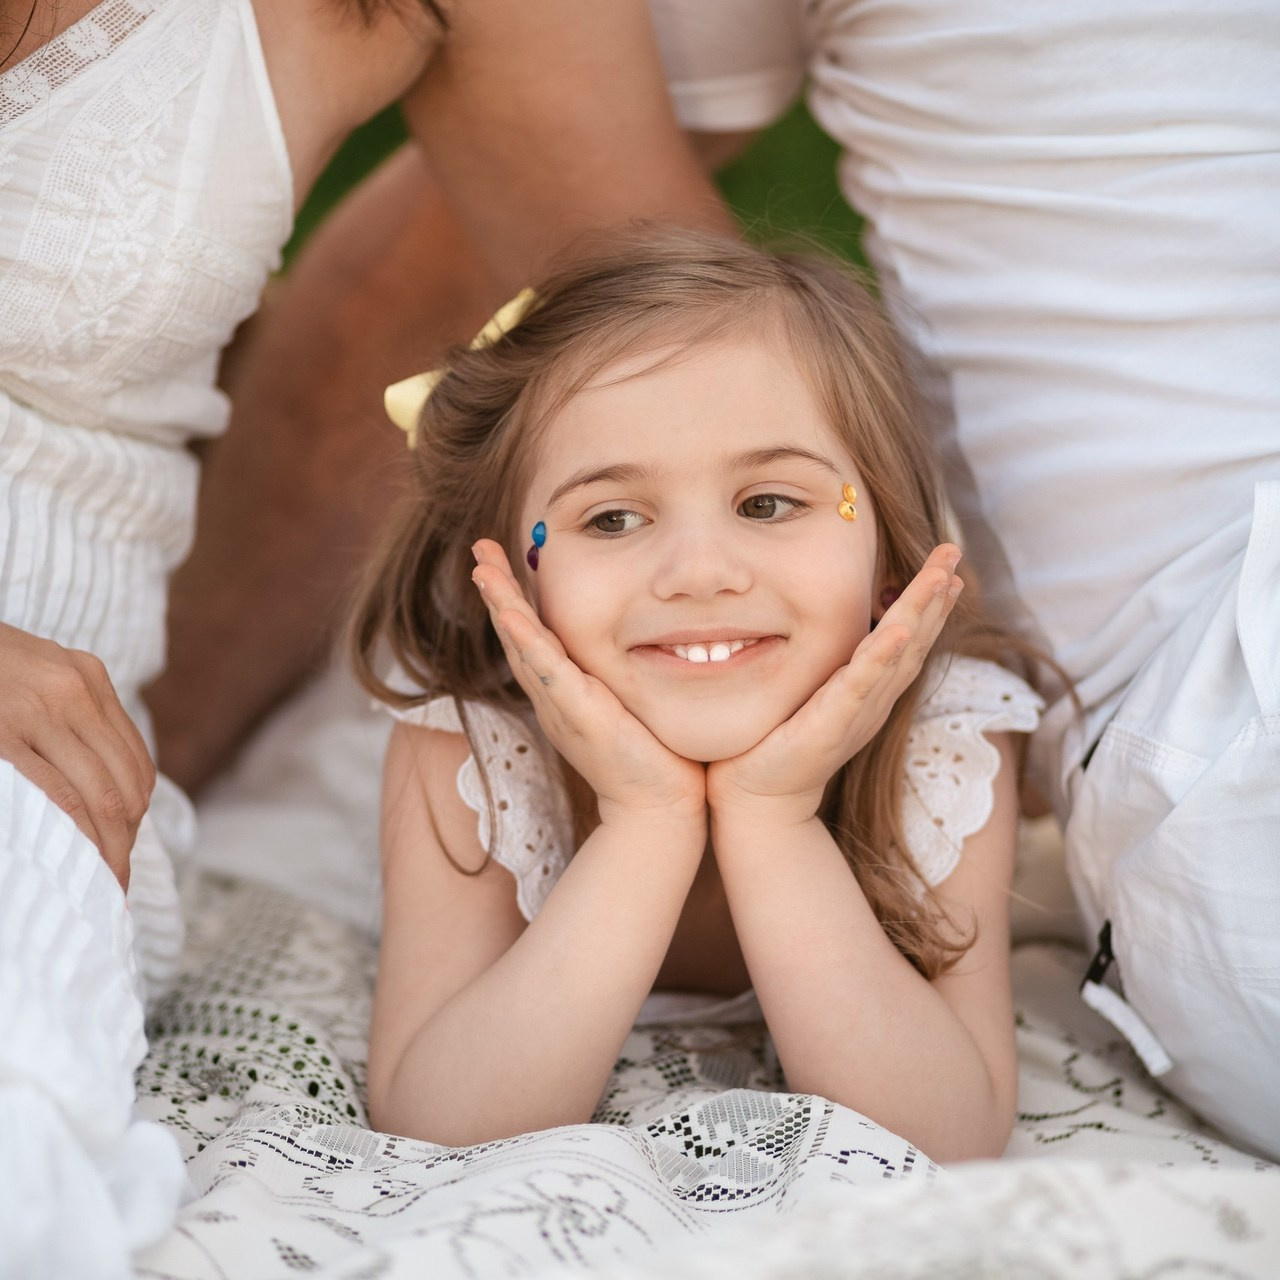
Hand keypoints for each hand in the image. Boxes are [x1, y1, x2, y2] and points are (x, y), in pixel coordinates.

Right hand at [0, 622, 154, 888]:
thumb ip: (71, 718)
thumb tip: (106, 791)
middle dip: (124, 841)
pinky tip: (72, 858)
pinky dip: (73, 833)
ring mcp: (37, 711)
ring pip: (97, 795)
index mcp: (88, 677)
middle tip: (114, 881)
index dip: (136, 815)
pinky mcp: (2, 736)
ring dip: (104, 847)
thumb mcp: (36, 675)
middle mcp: (74, 690)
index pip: (135, 762)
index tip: (124, 849)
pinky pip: (54, 794)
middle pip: (124, 785)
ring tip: (98, 880)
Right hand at [471, 540, 705, 826]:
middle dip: (497, 589)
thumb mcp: (632, 700)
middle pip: (516, 634)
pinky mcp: (580, 716)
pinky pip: (548, 674)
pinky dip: (529, 644)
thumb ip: (625, 670)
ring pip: (524, 648)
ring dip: (502, 607)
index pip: (533, 634)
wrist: (659, 809)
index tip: (502, 558)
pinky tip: (512, 616)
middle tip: (479, 548)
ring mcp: (563, 706)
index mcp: (564, 690)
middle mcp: (554, 696)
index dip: (515, 596)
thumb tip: (645, 633)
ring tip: (483, 570)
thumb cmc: (655, 757)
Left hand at [706, 545, 963, 826]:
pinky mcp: (831, 726)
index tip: (946, 566)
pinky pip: (861, 686)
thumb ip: (822, 665)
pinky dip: (882, 657)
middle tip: (953, 551)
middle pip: (914, 639)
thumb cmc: (774, 745)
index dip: (928, 603)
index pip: (906, 639)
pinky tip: (898, 629)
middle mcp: (873, 701)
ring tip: (942, 577)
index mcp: (868, 691)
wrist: (756, 800)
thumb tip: (811, 621)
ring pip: (898, 655)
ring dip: (921, 613)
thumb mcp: (806, 695)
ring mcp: (856, 713)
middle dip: (935, 594)